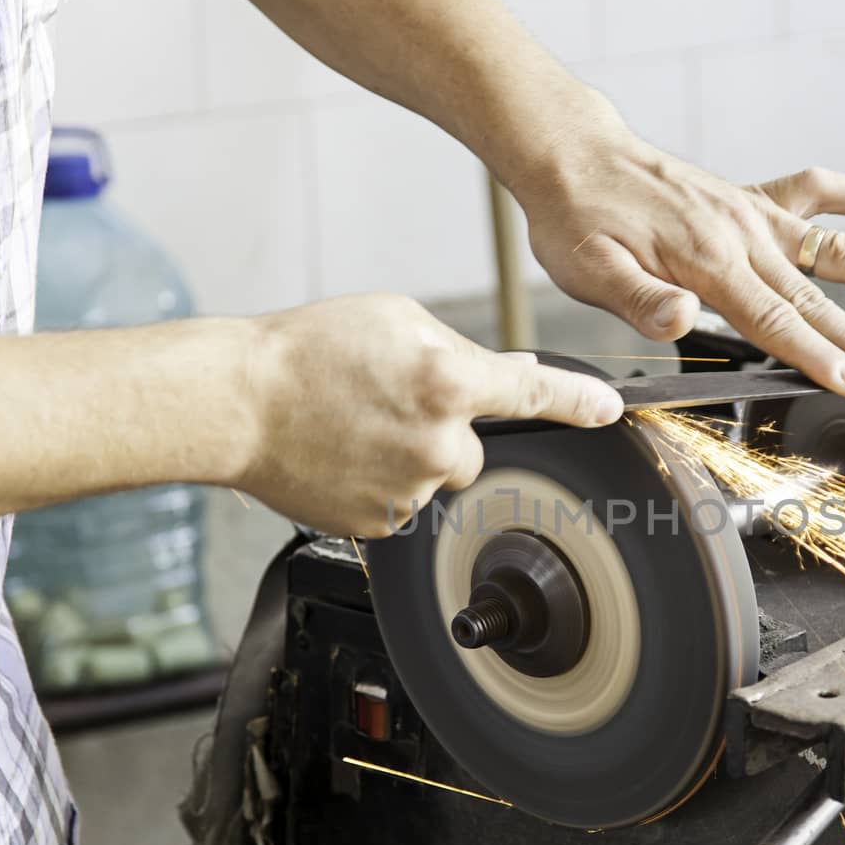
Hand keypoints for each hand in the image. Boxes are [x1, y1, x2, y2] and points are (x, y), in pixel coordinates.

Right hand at [235, 293, 622, 536]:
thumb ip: (459, 349)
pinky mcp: (379, 524)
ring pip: (435, 480)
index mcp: (449, 382)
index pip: (535, 395)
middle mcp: (438, 443)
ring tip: (355, 429)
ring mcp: (409, 490)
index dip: (579, 402)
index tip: (608, 410)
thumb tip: (507, 372)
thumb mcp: (393, 320)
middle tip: (388, 408)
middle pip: (475, 449)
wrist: (236, 403)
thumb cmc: (306, 352)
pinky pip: (400, 505)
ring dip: (410, 460)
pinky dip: (380, 486)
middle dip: (444, 433)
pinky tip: (343, 456)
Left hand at [514, 133, 844, 398]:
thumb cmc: (577, 219)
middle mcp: (740, 236)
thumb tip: (680, 318)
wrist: (573, 157)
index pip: (773, 321)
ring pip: (833, 246)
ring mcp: (751, 216)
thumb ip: (639, 299)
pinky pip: (817, 192)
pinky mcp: (750, 201)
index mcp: (706, 263)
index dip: (817, 356)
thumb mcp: (588, 270)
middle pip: (812, 297)